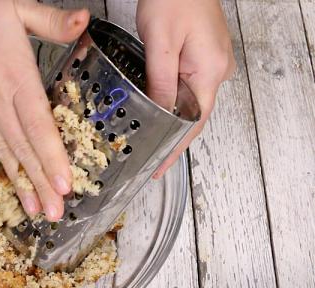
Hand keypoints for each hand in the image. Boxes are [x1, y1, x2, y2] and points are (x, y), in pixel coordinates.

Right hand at [0, 0, 89, 220]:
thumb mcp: (17, 8)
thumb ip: (53, 21)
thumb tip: (84, 21)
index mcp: (16, 75)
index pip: (39, 125)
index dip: (53, 158)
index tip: (65, 186)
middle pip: (24, 147)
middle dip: (42, 183)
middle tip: (55, 213)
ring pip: (1, 153)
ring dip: (18, 183)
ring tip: (32, 211)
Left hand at [136, 0, 235, 177]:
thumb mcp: (160, 43)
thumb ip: (159, 81)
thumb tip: (158, 114)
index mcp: (209, 71)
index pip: (193, 123)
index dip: (174, 148)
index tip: (159, 167)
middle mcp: (216, 70)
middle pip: (192, 115)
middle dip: (169, 137)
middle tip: (147, 157)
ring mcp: (212, 62)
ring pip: (189, 101)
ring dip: (169, 118)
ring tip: (146, 136)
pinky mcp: (203, 56)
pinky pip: (187, 86)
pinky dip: (171, 99)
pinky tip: (156, 107)